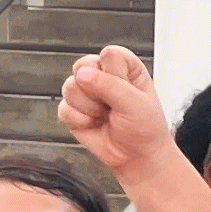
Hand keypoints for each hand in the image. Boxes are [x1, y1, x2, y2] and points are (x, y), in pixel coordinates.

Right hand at [56, 45, 173, 171]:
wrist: (138, 157)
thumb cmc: (145, 128)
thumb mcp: (136, 103)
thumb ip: (110, 85)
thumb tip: (82, 75)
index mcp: (124, 66)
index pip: (109, 54)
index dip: (115, 74)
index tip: (126, 90)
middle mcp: (103, 75)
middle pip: (83, 67)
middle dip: (97, 91)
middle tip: (113, 105)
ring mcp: (85, 92)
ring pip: (69, 87)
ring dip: (90, 108)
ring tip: (105, 115)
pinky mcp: (73, 109)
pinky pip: (64, 108)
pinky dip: (81, 121)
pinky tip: (95, 124)